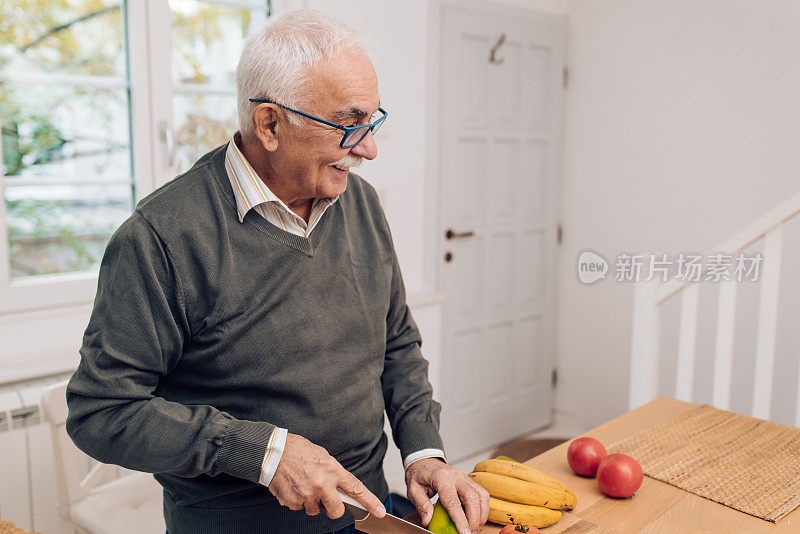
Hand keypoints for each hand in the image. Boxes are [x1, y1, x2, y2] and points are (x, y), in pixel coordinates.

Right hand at [268, 432, 385, 519]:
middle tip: (326, 500)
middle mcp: (322, 485)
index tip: (379, 511)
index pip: (356, 489)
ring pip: (315, 511)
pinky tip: (292, 486)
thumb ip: (332, 473)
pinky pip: (299, 508)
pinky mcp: (293, 502)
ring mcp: (307, 495)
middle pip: (337, 511)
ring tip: (303, 485)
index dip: (370, 501)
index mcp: (332, 471)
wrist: (273, 451)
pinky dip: (297, 501)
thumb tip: (338, 486)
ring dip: (312, 503)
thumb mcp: (322, 456)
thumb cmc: (297, 450)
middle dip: (333, 508)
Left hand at [405, 458, 489, 533]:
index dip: (460, 520)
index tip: (464, 533)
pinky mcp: (469, 480)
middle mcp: (456, 476)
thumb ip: (422, 505)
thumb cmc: (419, 475)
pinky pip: (482, 494)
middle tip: (469, 533)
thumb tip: (428, 521)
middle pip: (472, 498)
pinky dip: (482, 507)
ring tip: (474, 527)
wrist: (424, 462)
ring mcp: (465, 477)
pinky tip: (476, 517)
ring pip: (481, 495)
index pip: (453, 502)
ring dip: (481, 514)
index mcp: (441, 478)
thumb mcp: (413, 490)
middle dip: (474, 519)